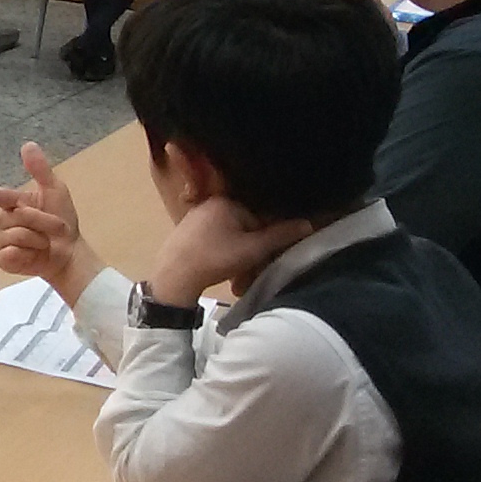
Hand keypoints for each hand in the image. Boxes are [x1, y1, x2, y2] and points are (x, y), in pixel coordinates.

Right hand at [0, 142, 106, 306]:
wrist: (70, 253)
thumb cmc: (62, 223)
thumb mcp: (55, 191)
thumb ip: (40, 170)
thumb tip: (28, 144)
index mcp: (15, 205)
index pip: (2, 198)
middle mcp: (5, 222)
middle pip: (11, 217)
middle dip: (38, 221)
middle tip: (56, 227)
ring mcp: (3, 242)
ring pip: (10, 235)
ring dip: (35, 239)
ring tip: (45, 243)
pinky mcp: (5, 260)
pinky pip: (7, 254)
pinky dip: (24, 254)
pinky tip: (33, 256)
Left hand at [148, 195, 314, 310]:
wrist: (173, 277)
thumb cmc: (216, 259)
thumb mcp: (253, 249)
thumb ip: (280, 236)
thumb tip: (307, 223)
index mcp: (226, 201)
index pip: (259, 217)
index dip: (266, 240)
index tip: (266, 258)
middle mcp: (209, 204)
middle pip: (243, 228)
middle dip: (250, 253)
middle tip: (250, 275)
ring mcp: (195, 218)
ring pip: (228, 238)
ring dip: (237, 259)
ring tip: (237, 281)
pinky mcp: (185, 233)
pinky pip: (213, 242)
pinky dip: (221, 257)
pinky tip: (221, 273)